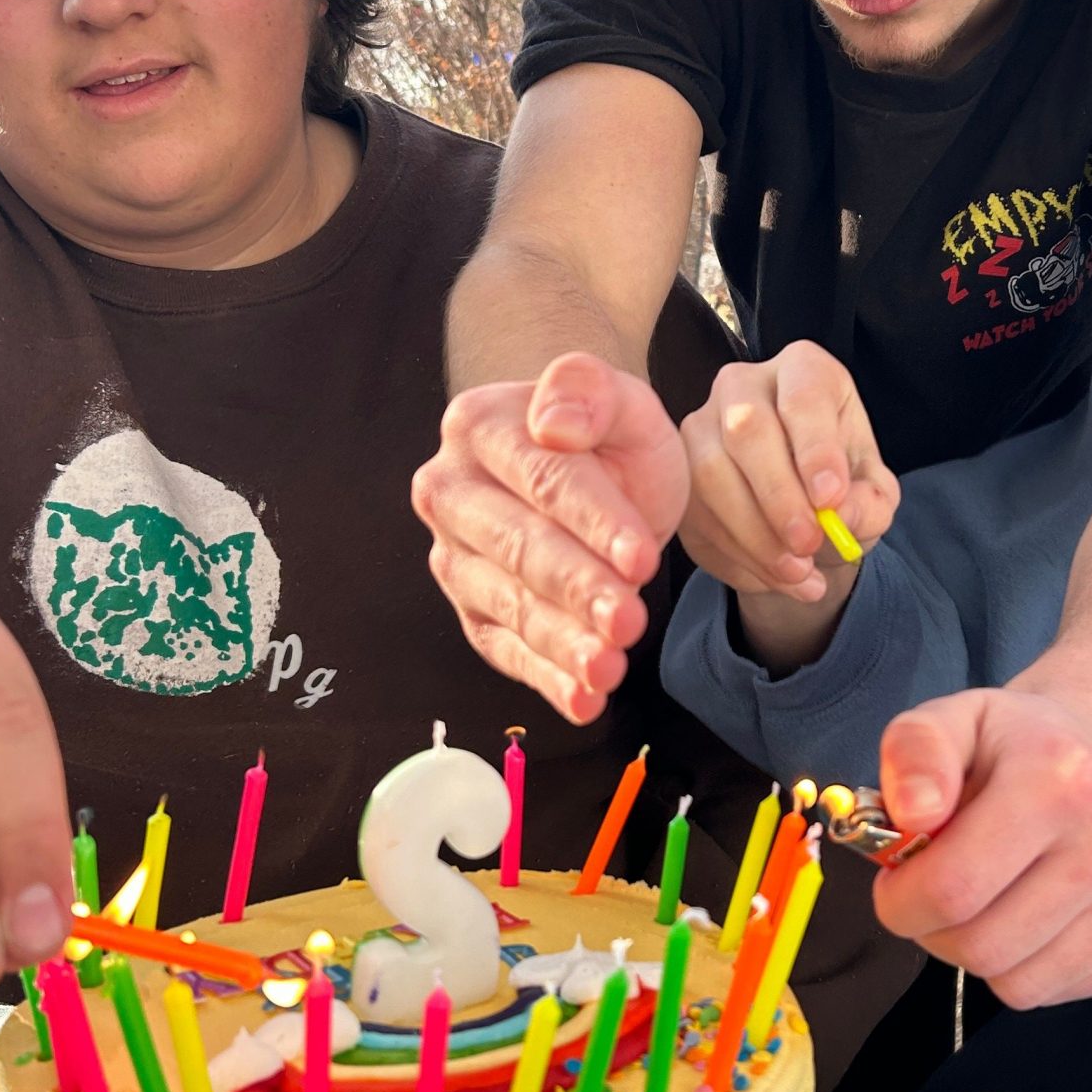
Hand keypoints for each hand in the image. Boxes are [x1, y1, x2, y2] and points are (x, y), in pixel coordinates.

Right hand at [414, 353, 689, 722]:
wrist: (585, 466)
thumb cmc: (603, 434)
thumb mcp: (618, 397)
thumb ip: (588, 390)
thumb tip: (552, 424)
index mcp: (479, 426)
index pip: (543, 481)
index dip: (594, 522)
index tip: (641, 559)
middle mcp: (450, 491)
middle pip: (521, 548)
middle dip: (578, 591)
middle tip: (629, 622)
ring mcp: (454, 556)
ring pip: (510, 605)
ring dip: (562, 643)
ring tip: (609, 669)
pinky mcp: (471, 610)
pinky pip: (506, 650)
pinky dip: (547, 680)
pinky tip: (584, 701)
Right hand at [680, 342, 897, 601]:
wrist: (799, 515)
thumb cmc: (839, 488)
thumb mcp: (872, 497)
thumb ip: (869, 504)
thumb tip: (842, 514)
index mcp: (804, 371)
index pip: (803, 397)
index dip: (815, 449)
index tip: (831, 499)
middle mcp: (743, 385)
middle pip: (746, 428)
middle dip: (779, 495)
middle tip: (809, 543)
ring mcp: (699, 423)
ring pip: (710, 473)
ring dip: (755, 534)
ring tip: (797, 572)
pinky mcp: (675, 470)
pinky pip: (694, 512)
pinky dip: (735, 554)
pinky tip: (772, 576)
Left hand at [871, 683, 1091, 1008]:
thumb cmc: (1015, 743)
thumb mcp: (951, 717)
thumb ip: (914, 751)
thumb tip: (913, 814)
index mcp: (1063, 778)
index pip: (951, 888)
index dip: (900, 899)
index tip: (897, 879)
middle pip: (983, 947)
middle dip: (935, 931)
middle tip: (938, 891)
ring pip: (1020, 985)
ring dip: (981, 953)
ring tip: (987, 898)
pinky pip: (1059, 992)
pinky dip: (1028, 967)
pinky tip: (1033, 912)